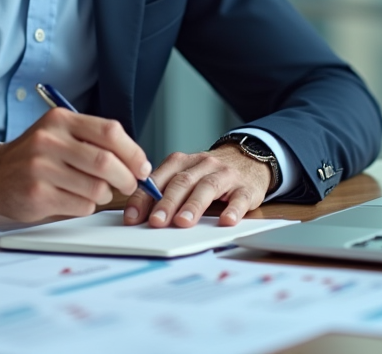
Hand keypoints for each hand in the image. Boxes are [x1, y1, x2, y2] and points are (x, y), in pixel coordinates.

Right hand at [0, 108, 152, 221]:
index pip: (109, 131)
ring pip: (96, 187)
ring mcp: (41, 168)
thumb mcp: (59, 134)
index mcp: (60, 120)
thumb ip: (93, 140)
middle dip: (126, 178)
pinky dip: (87, 206)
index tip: (142, 166)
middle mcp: (49, 141)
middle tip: (129, 185)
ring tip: (95, 191)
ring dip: (104, 194)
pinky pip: (81, 205)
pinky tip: (74, 198)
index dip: (133, 152)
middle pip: (106, 162)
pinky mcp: (37, 194)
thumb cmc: (35, 156)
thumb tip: (137, 161)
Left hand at [122, 146, 270, 227]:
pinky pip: (239, 197)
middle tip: (156, 222)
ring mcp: (225, 174)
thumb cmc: (210, 173)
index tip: (133, 218)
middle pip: (182, 182)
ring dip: (193, 206)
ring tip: (183, 222)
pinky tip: (226, 221)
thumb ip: (164, 190)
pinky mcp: (246, 187)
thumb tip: (139, 217)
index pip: (158, 179)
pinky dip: (232, 209)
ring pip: (207, 187)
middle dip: (167, 203)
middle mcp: (202, 164)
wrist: (249, 159)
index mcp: (182, 162)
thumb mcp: (186, 175)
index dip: (144, 198)